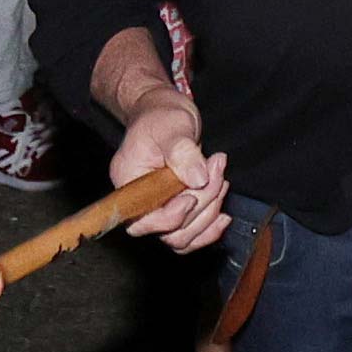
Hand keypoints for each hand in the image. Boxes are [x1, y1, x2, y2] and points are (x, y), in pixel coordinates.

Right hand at [115, 91, 232, 252]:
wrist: (167, 113)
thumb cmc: (161, 117)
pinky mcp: (176, 210)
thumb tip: (198, 178)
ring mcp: (159, 209)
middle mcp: (140, 203)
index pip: (142, 220)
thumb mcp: (171, 127)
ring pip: (183, 237)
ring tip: (220, 178)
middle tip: (217, 169)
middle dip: (202, 204)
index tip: (195, 189)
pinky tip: (223, 213)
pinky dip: (210, 228)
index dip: (172, 215)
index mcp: (127, 184)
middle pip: (168, 231)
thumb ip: (183, 152)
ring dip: (209, 213)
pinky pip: (190, 235)